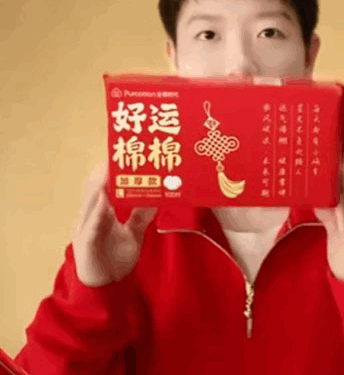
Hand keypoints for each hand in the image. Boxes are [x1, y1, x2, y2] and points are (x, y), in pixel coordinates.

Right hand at [72, 159, 157, 286]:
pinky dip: (97, 211)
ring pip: (91, 202)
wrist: (106, 288)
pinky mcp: (86, 243)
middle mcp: (91, 217)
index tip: (121, 155)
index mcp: (101, 213)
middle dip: (104, 172)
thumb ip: (141, 216)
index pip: (104, 187)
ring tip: (108, 169)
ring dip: (99, 185)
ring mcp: (86, 229)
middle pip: (95, 190)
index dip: (110, 171)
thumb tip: (157, 198)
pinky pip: (92, 224)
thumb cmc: (115, 260)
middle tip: (116, 155)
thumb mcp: (133, 233)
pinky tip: (104, 199)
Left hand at [314, 158, 343, 288]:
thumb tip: (316, 197)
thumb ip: (329, 216)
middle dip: (340, 175)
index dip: (340, 173)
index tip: (329, 155)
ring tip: (330, 172)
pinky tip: (333, 203)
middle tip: (327, 155)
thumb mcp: (337, 234)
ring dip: (340, 189)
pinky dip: (341, 214)